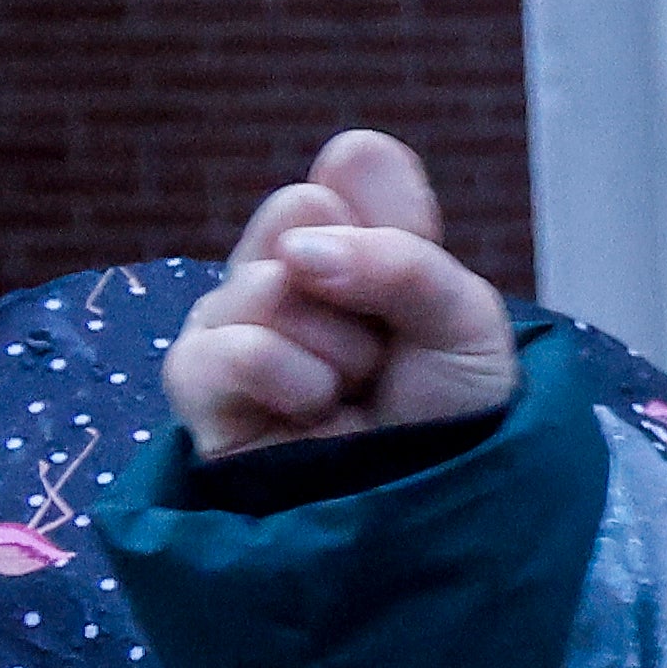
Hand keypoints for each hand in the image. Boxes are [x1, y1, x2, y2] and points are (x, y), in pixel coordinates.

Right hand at [165, 129, 520, 461]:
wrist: (435, 501)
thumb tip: (297, 253)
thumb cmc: (453, 409)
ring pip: (264, 283)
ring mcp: (236, 324)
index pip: (356, 166)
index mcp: (353, 240)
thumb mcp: (466, 320)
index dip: (397, 220)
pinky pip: (227, 349)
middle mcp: (285, 271)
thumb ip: (402, 260)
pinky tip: (314, 406)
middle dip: (361, 283)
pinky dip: (288, 377)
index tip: (422, 282)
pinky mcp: (200, 388)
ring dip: (337, 347)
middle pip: (298, 209)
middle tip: (383, 347)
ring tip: (351, 390)